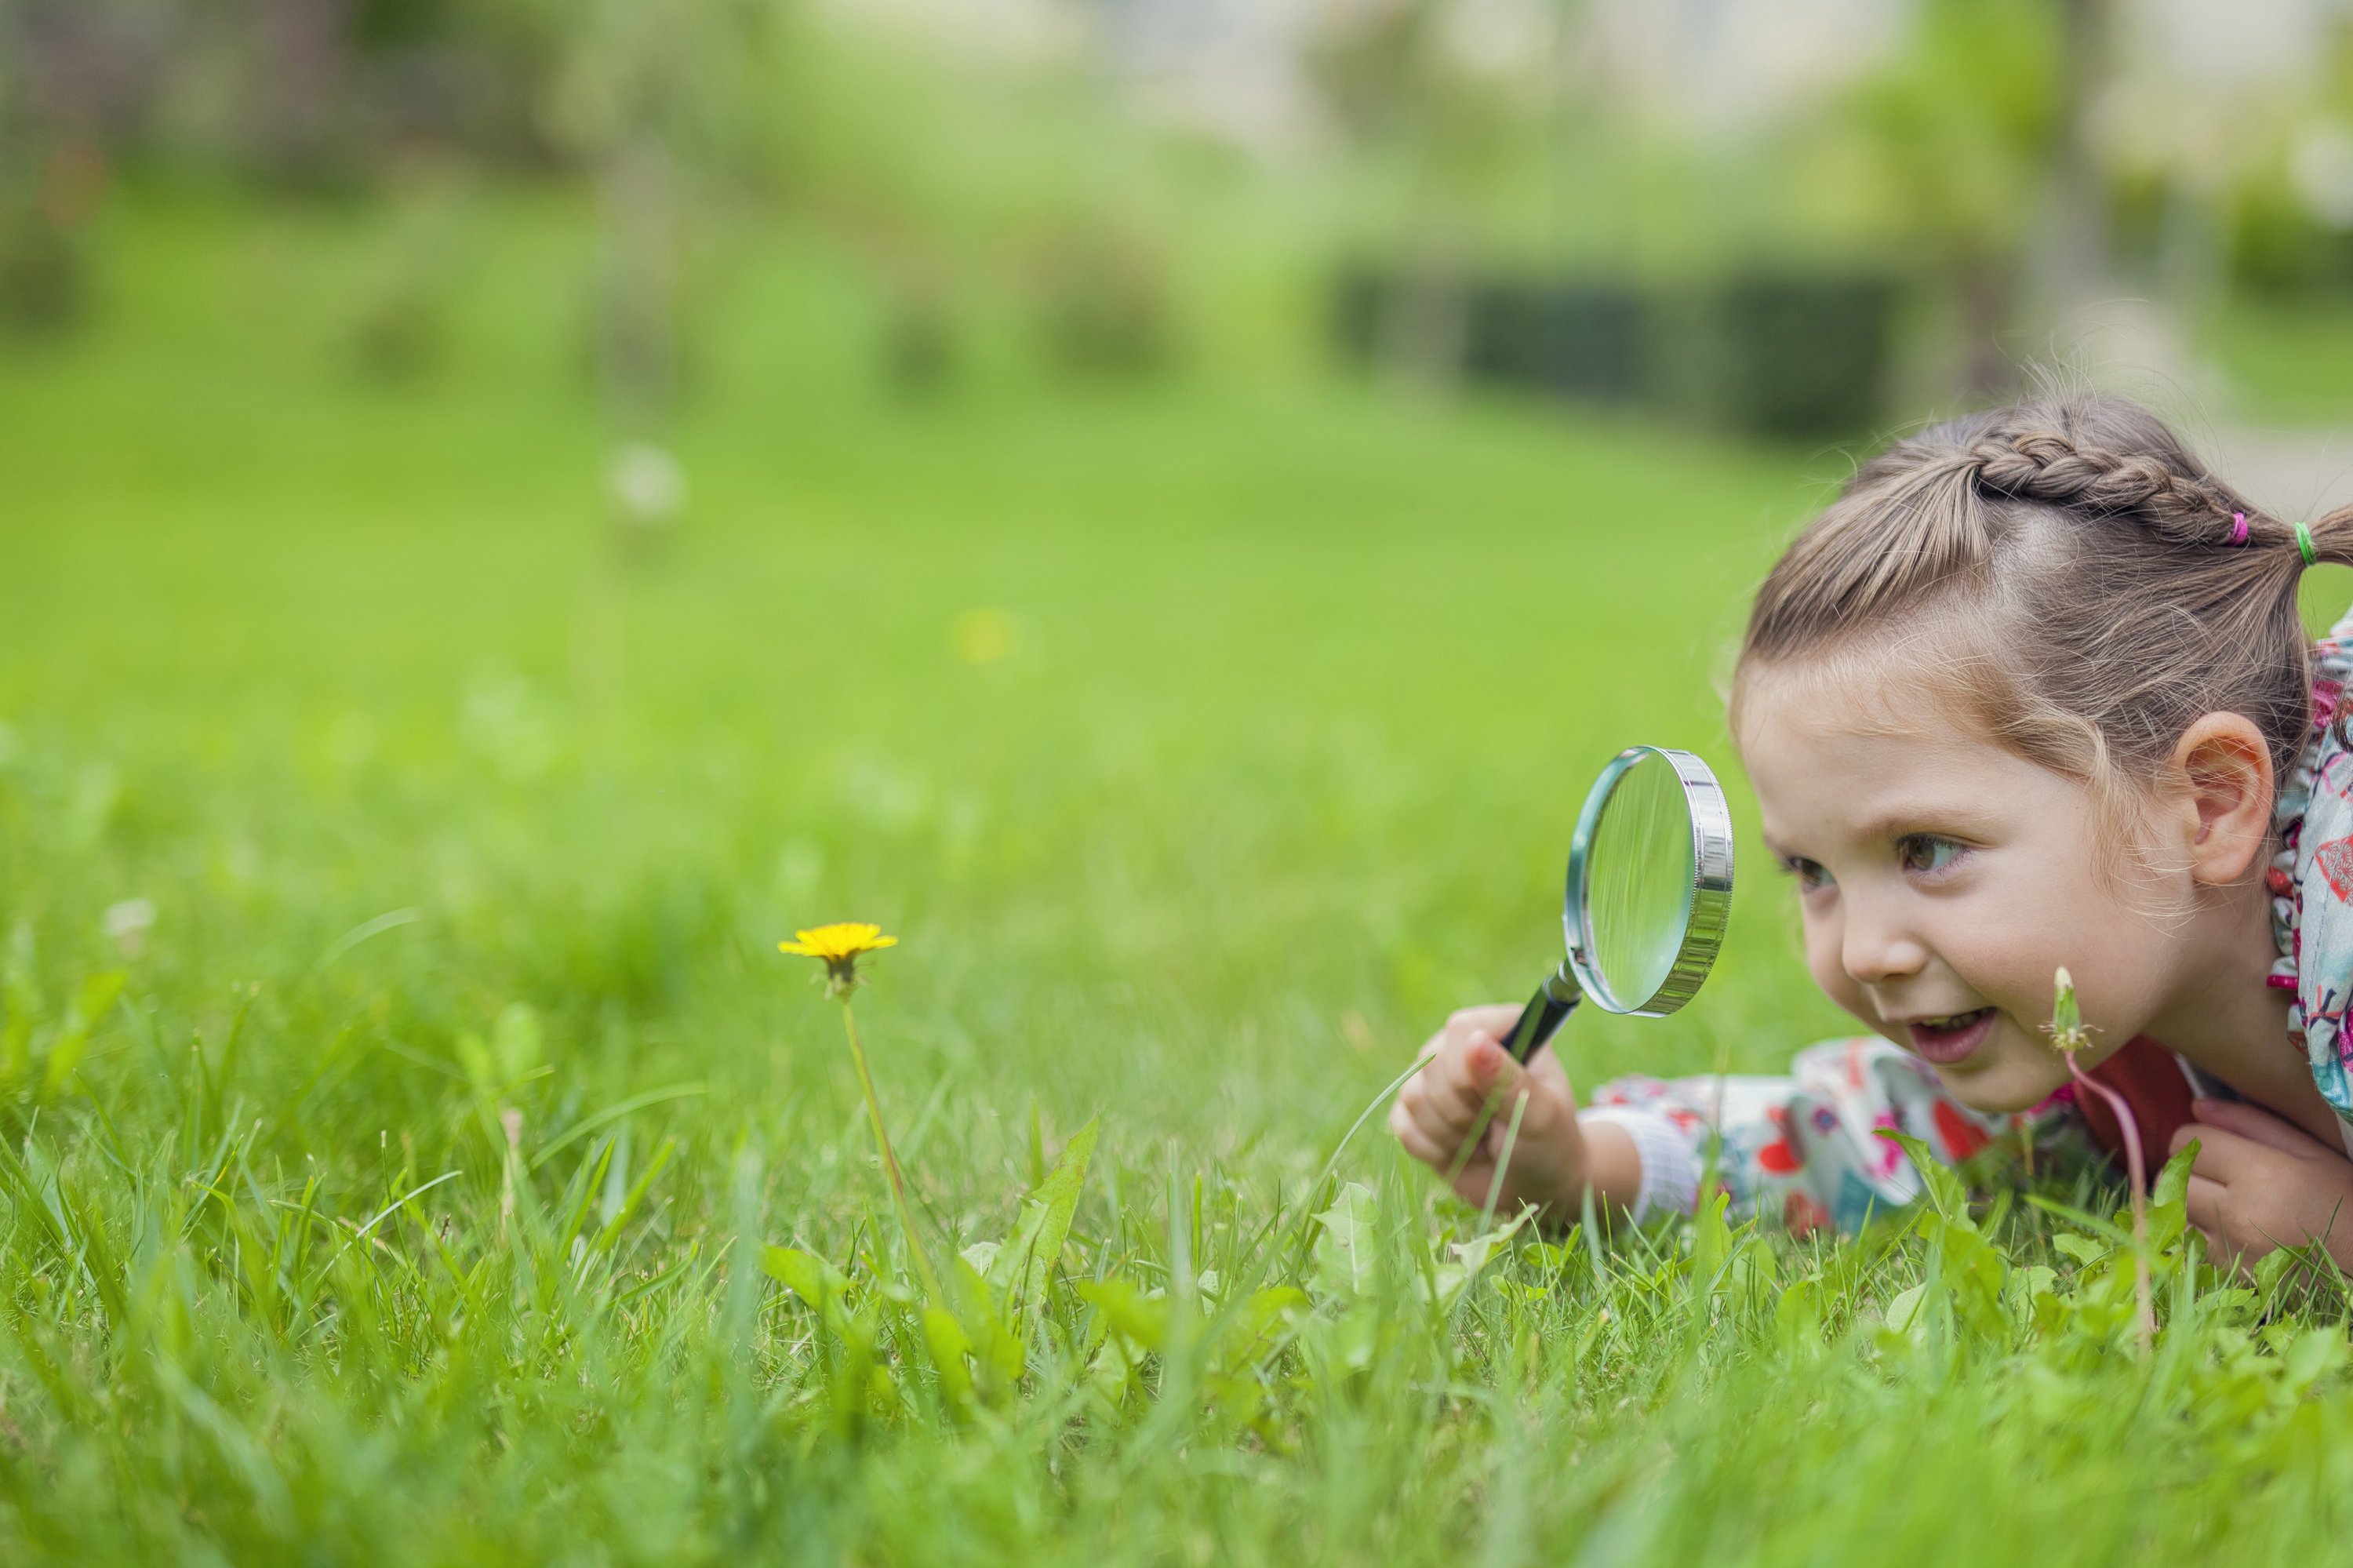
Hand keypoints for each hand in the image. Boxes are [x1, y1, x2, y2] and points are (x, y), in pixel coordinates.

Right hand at [1387, 1004, 1636, 1219]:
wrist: (1534, 1184)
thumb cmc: (1549, 1143)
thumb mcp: (1541, 1114)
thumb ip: (1508, 1078)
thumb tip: (1474, 1039)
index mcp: (1503, 1029)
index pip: (1461, 1029)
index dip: (1470, 1072)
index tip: (1498, 1103)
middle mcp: (1465, 1045)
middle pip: (1432, 1064)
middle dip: (1463, 1111)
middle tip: (1495, 1126)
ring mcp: (1436, 1077)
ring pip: (1413, 1095)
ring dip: (1451, 1134)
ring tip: (1482, 1140)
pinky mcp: (1415, 1111)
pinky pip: (1402, 1125)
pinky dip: (1434, 1150)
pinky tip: (1462, 1151)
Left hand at [2169, 1098, 2352, 1275]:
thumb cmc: (2344, 1201)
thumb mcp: (2310, 1151)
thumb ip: (2250, 1123)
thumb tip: (2197, 1106)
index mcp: (2260, 1172)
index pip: (2187, 1141)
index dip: (2198, 1138)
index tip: (2217, 1146)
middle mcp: (2237, 1212)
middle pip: (2173, 1177)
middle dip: (2189, 1170)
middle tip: (2220, 1175)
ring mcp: (2229, 1247)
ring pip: (2175, 1212)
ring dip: (2190, 1203)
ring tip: (2226, 1203)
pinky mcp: (2227, 1275)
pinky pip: (2188, 1243)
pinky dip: (2199, 1233)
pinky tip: (2231, 1230)